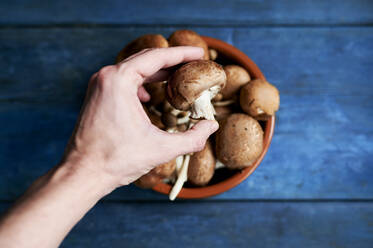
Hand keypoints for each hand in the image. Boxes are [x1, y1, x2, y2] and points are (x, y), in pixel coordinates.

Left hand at [62, 47, 218, 189]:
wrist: (82, 174)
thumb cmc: (115, 160)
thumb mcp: (161, 148)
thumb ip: (192, 138)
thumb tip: (211, 126)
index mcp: (119, 80)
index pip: (157, 57)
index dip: (182, 54)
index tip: (200, 54)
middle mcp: (106, 76)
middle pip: (146, 59)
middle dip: (172, 61)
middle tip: (194, 64)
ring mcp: (99, 85)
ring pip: (134, 68)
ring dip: (157, 71)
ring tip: (178, 77)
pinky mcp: (97, 96)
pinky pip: (123, 80)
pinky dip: (141, 82)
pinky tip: (150, 96)